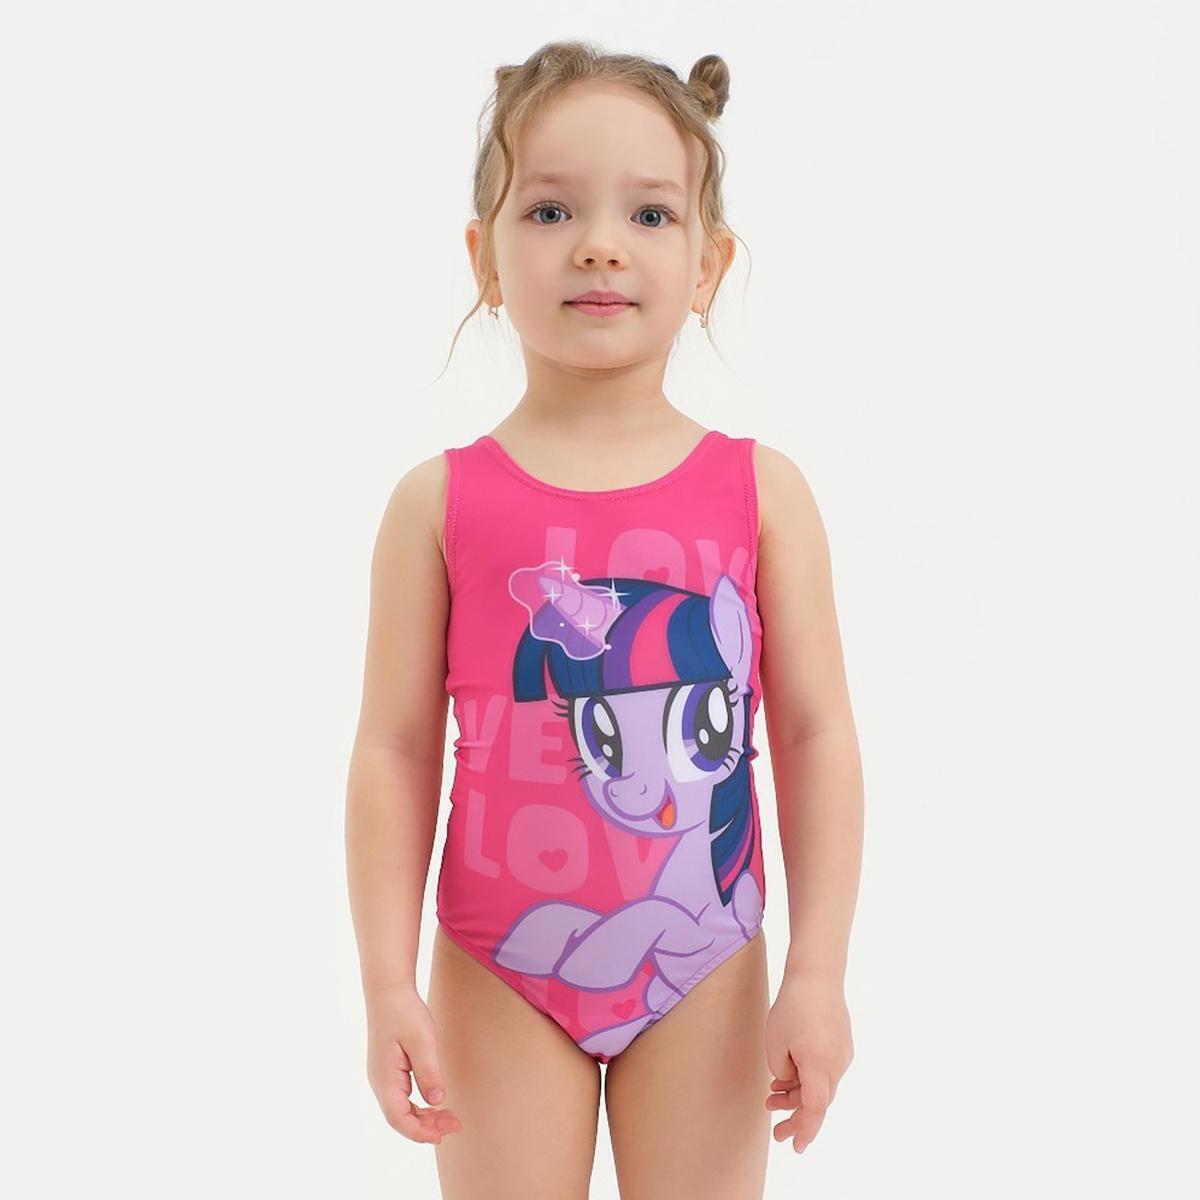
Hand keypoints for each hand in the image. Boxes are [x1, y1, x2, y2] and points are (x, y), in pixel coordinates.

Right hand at [365, 984, 463, 1144]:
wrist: (388, 991)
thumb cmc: (404, 1012)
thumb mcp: (422, 1040)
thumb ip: (428, 1071)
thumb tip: (436, 1101)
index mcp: (384, 1078)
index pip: (398, 1118)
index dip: (419, 1132)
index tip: (440, 1136)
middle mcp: (379, 1082)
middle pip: (400, 1117)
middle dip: (426, 1127)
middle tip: (455, 1125)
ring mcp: (382, 1077)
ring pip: (401, 1109)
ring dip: (424, 1118)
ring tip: (450, 1118)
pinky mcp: (389, 1071)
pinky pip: (402, 1098)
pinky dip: (419, 1106)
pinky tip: (435, 1104)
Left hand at [764, 972, 852, 1152]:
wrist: (817, 975)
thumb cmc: (792, 1006)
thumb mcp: (775, 1043)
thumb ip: (782, 1072)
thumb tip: (790, 1082)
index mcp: (819, 1065)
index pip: (815, 1109)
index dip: (805, 1130)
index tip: (795, 1146)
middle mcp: (836, 1064)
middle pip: (818, 1101)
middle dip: (796, 1116)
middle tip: (775, 1129)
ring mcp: (843, 1054)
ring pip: (821, 1085)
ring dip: (799, 1094)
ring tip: (773, 1096)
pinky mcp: (842, 1045)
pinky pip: (825, 1070)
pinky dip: (808, 1078)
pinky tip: (788, 1076)